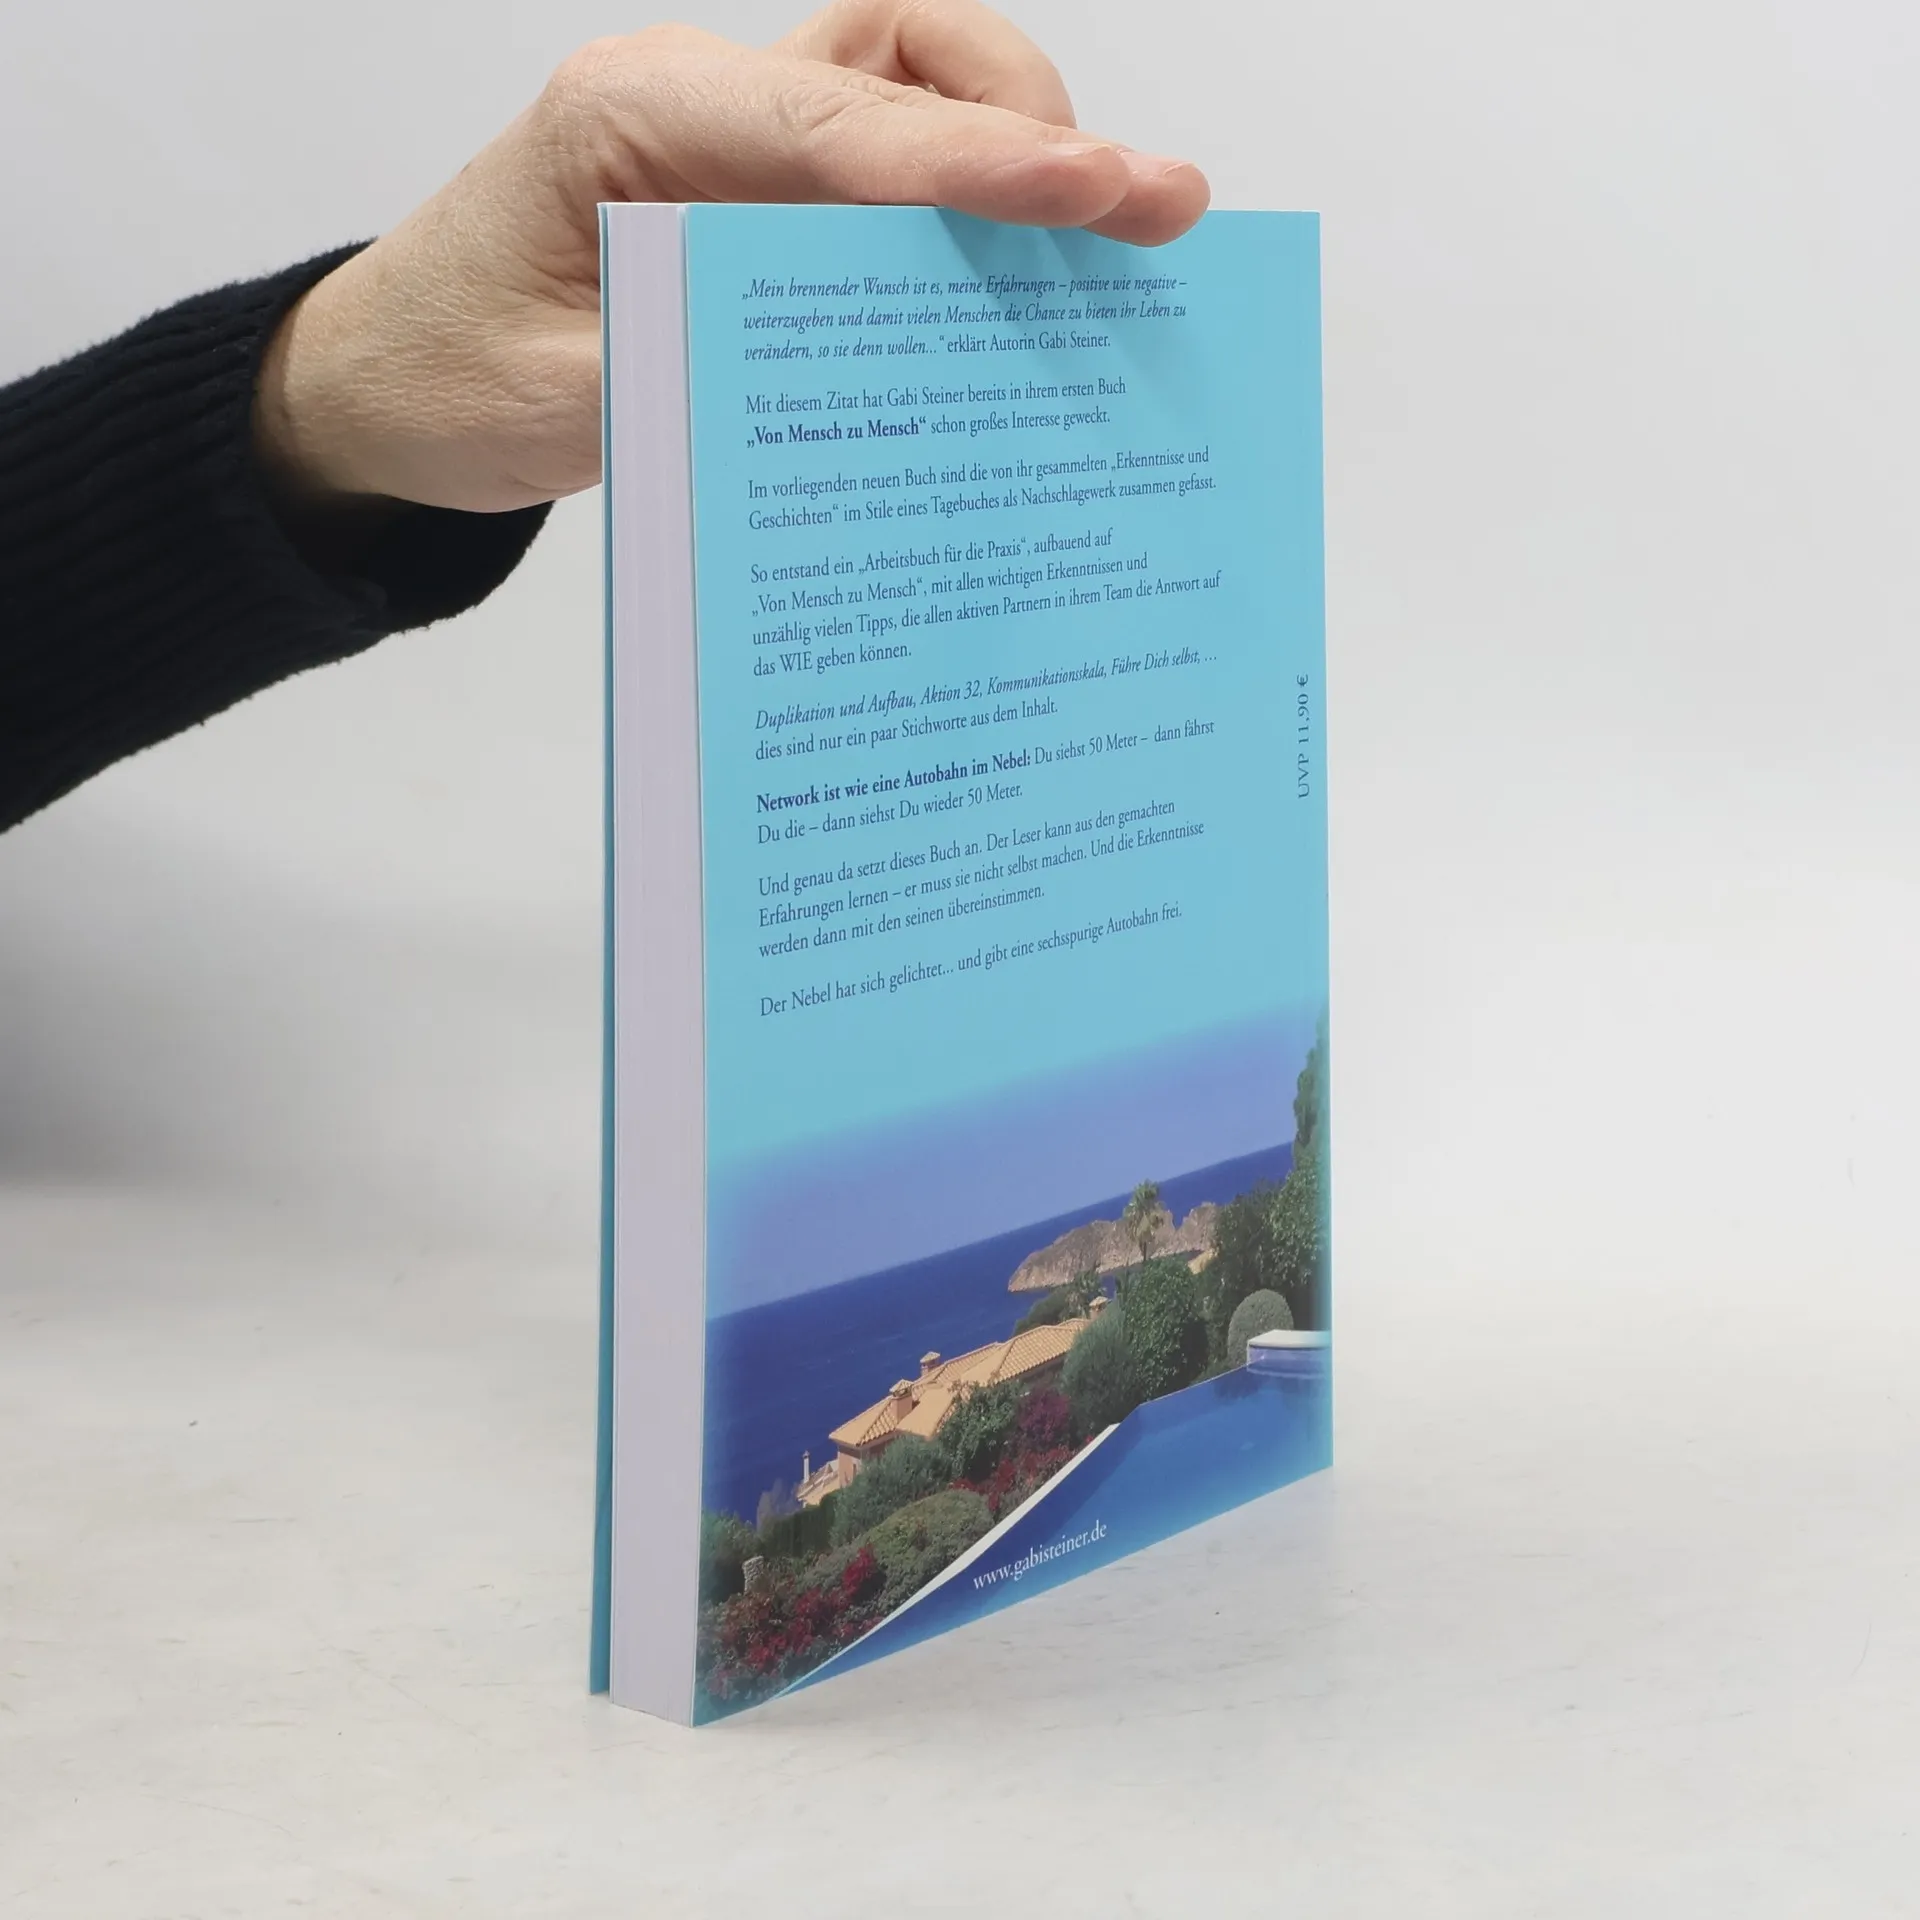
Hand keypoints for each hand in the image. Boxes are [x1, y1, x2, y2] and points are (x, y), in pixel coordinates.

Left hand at [253, 0, 1208, 519]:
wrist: (385, 383)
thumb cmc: (445, 374)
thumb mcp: (557, 400)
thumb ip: (700, 373)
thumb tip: (864, 381)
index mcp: (635, 117)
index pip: (841, 126)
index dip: (979, 164)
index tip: (1100, 193)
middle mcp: (703, 101)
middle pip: (906, 57)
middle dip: (1034, 125)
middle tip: (1149, 212)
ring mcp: (740, 141)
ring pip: (916, 84)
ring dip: (1012, 139)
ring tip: (1101, 238)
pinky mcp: (764, 195)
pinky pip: (893, 165)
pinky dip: (968, 198)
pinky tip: (1020, 275)